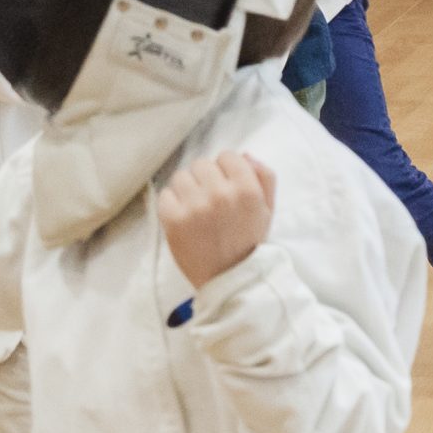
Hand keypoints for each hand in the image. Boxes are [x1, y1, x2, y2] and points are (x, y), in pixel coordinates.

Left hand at [157, 153, 276, 287]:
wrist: (230, 278)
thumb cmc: (249, 242)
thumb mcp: (267, 209)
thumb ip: (264, 178)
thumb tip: (244, 154)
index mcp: (247, 190)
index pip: (228, 156)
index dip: (226, 171)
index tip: (227, 187)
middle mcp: (220, 194)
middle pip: (201, 164)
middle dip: (205, 180)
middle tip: (211, 202)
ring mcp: (194, 206)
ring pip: (181, 177)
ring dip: (187, 190)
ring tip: (197, 210)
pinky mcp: (172, 218)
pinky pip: (166, 194)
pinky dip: (172, 204)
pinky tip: (184, 219)